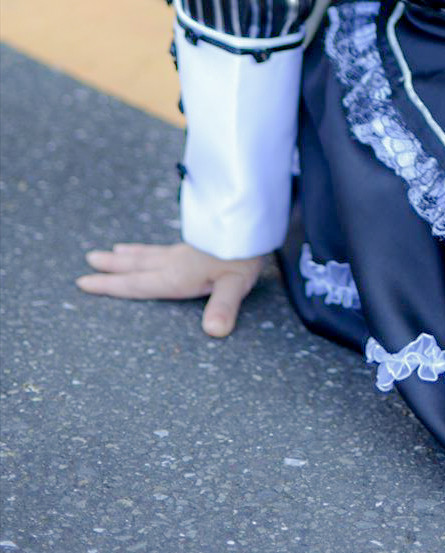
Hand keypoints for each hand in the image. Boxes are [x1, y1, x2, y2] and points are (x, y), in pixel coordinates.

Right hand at [76, 242, 264, 337]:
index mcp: (176, 276)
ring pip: (147, 254)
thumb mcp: (235, 282)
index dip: (110, 286)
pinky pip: (161, 247)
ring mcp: (183, 251)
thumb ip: (223, 306)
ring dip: (127, 255)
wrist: (253, 220)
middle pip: (137, 265)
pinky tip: (150, 248)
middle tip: (88, 262)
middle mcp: (174, 262)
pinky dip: (147, 248)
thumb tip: (214, 332)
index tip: (85, 282)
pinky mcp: (194, 243)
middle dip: (111, 267)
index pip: (137, 283)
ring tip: (110, 252)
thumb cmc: (244, 253)